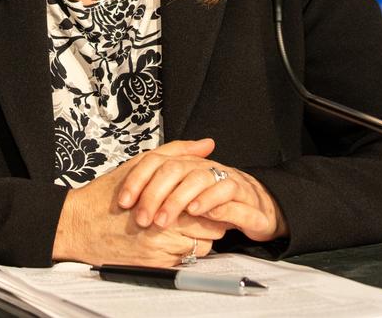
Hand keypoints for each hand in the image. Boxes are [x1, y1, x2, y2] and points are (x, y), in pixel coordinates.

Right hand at [52, 139, 228, 266]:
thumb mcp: (140, 164)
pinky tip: (171, 237)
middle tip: (201, 209)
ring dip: (199, 235)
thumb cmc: (107, 195)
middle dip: (210, 217)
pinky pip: (186, 260)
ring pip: (202, 246)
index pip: (210, 202)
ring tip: (186, 223)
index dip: (212, 198)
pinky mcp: (158, 266)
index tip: (209, 194)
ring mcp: (162, 250)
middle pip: (212, 227)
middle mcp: (166, 228)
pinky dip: (184, 249)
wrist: (79, 226)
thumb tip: (206, 145)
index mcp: (166, 198)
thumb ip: (176, 153)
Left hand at [116, 138, 287, 242]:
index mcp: (186, 164)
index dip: (138, 180)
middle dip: (154, 193)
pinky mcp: (242, 190)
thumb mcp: (184, 197)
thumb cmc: (216, 202)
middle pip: (173, 169)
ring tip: (162, 219)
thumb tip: (128, 193)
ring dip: (177, 199)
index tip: (124, 201)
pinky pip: (224, 190)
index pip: (156, 161)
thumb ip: (160, 190)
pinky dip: (208, 200)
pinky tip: (194, 212)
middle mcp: (202, 165)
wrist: (258, 208)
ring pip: (196, 178)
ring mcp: (222, 175)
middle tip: (142, 218)